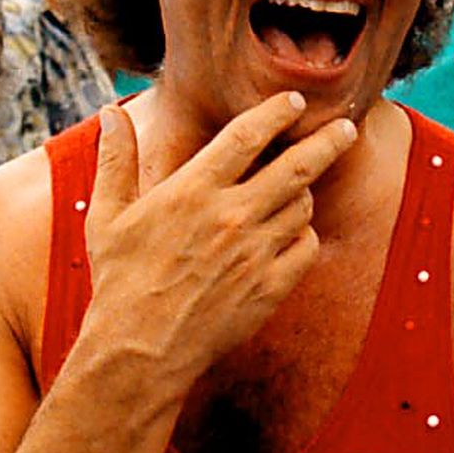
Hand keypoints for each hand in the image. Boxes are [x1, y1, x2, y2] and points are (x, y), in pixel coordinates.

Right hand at [83, 94, 358, 381]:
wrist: (141, 351)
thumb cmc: (119, 281)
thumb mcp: (107, 216)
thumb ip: (116, 160)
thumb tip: (110, 112)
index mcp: (192, 191)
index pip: (247, 136)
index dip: (275, 113)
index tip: (293, 101)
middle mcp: (231, 216)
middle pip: (297, 165)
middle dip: (327, 140)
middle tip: (345, 127)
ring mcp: (255, 253)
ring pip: (303, 205)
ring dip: (305, 191)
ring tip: (299, 188)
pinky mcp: (270, 287)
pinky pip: (306, 247)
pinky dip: (305, 234)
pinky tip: (293, 232)